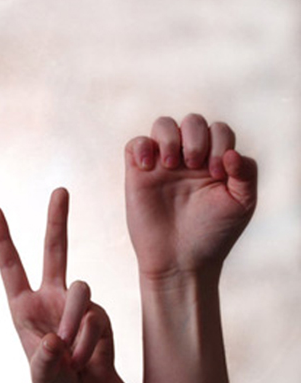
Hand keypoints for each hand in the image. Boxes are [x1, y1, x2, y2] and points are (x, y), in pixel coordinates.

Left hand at [0, 188, 140, 382]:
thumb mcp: (42, 378)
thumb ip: (46, 361)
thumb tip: (57, 338)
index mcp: (23, 306)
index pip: (10, 267)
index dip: (2, 238)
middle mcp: (49, 297)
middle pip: (54, 251)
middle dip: (57, 220)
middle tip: (60, 190)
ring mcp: (75, 303)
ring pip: (79, 289)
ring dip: (74, 322)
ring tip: (71, 353)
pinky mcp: (99, 312)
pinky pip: (95, 315)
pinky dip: (89, 340)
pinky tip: (86, 357)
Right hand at [125, 114, 257, 279]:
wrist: (180, 261)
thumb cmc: (213, 234)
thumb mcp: (242, 203)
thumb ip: (246, 173)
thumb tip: (231, 152)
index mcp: (214, 162)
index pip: (219, 131)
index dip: (220, 143)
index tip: (216, 174)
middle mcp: (188, 160)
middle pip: (192, 122)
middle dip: (196, 137)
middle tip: (196, 165)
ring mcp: (161, 165)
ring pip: (162, 125)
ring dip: (170, 137)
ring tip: (172, 164)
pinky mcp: (137, 174)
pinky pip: (135, 144)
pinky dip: (142, 147)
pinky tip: (149, 166)